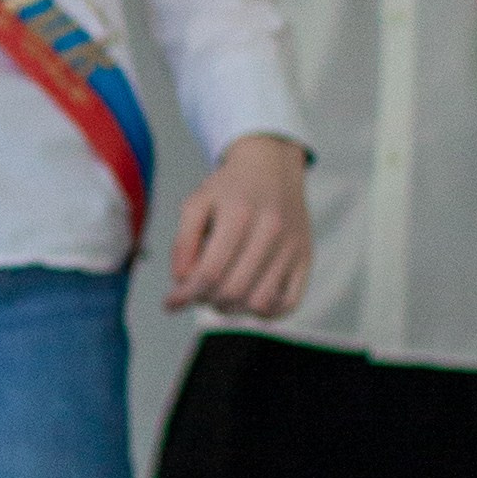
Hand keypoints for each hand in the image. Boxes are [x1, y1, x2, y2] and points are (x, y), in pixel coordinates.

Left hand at [167, 131, 311, 318]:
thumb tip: (180, 281)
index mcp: (239, 214)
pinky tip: (247, 299)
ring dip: (232, 309)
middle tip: (197, 293)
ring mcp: (292, 247)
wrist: (273, 166)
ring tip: (220, 295)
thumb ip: (183, 242)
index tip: (170, 303)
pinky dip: (265, 312)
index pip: (210, 272)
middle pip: (233, 290)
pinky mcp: (306, 258)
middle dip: (206, 300)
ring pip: (259, 302)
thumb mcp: (197, 202)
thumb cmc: (229, 188)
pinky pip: (288, 303)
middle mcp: (270, 230)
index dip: (186, 294)